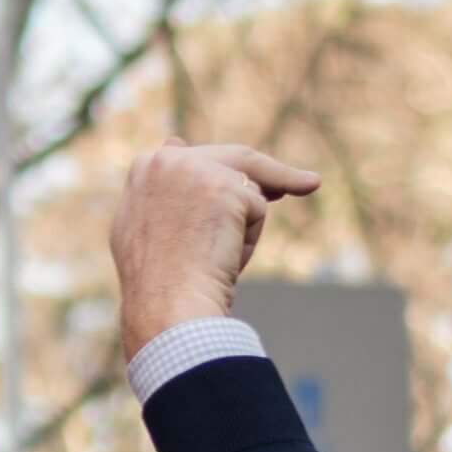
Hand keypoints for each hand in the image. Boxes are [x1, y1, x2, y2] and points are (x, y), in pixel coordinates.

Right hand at [109, 141, 319, 351]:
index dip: (226, 171)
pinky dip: (249, 240)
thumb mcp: (143, 231)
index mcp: (142, 171)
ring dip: (245, 228)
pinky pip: (256, 208)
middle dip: (272, 173)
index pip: (195, 156)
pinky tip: (225, 262)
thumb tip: (174, 141)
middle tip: (308, 184)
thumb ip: (160, 191)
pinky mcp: (224, 188)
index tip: (254, 182)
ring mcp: (194, 171)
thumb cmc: (156, 287)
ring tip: (219, 264)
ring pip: (247, 189)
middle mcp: (165, 161)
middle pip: (234, 158)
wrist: (164, 310)